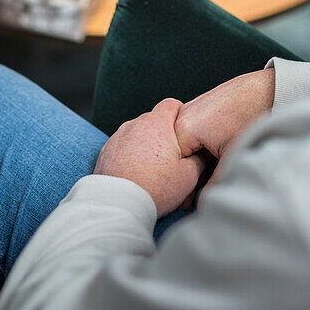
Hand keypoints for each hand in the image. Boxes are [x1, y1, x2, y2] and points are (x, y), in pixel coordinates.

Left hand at [94, 98, 207, 216]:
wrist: (119, 204)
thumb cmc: (155, 188)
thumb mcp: (189, 175)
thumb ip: (199, 157)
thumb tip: (202, 151)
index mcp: (156, 123)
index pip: (172, 104)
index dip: (181, 115)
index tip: (184, 132)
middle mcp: (135, 124)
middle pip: (154, 121)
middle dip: (164, 136)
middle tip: (171, 159)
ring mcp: (118, 137)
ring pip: (138, 135)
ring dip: (146, 146)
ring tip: (153, 171)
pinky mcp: (106, 151)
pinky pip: (124, 147)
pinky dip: (131, 156)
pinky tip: (137, 175)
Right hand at [174, 68, 274, 187]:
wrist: (267, 89)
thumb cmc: (251, 116)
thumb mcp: (231, 156)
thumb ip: (214, 182)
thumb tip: (203, 201)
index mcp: (184, 128)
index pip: (173, 166)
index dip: (183, 186)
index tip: (190, 199)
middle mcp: (181, 116)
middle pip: (177, 154)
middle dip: (188, 172)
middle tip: (202, 186)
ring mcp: (189, 108)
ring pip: (184, 142)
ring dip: (195, 156)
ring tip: (213, 165)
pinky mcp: (200, 105)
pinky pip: (192, 130)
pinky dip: (200, 142)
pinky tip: (218, 147)